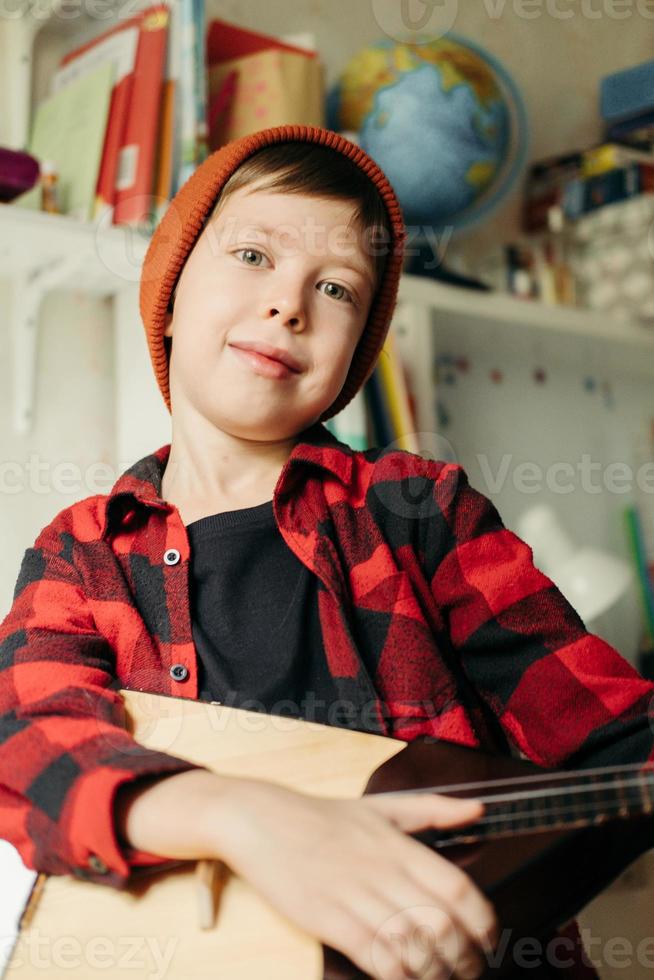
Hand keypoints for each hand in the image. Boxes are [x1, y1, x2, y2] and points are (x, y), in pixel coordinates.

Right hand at [208, 778, 497, 979]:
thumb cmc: (322, 817)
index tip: (490, 940)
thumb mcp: (382, 805)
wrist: (260, 819)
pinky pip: (373, 956)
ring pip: (411, 946)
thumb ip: (434, 809)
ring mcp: (352, 895)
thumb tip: (480, 811)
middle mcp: (381, 869)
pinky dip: (397, 975)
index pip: (457, 888)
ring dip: (435, 972)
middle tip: (471, 969)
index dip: (482, 921)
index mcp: (398, 844)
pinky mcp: (326, 918)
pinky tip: (406, 979)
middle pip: (441, 924)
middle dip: (464, 957)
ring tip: (443, 978)